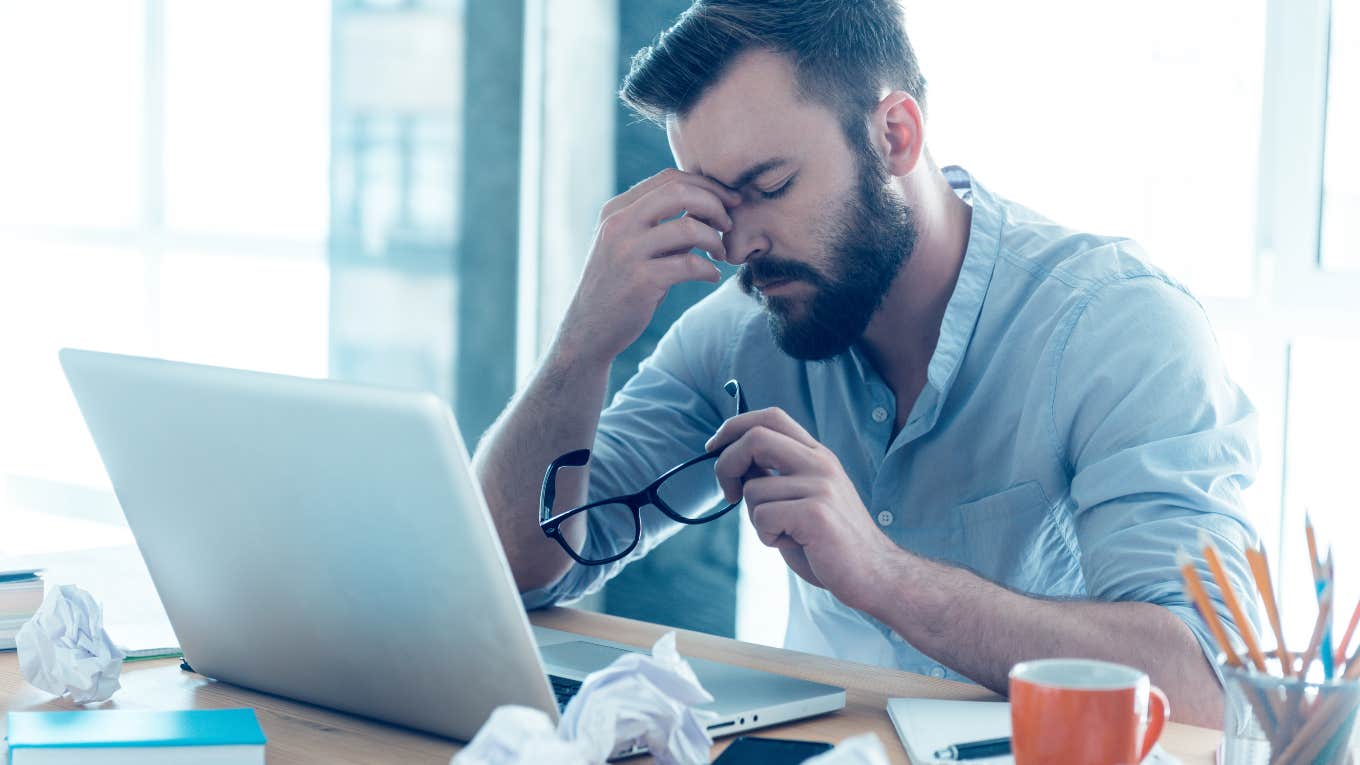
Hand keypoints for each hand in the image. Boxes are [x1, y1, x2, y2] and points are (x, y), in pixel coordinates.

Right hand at [555, 168, 742, 365]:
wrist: (589, 328)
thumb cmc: (620, 284)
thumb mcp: (633, 245)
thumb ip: (663, 225)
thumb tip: (710, 207)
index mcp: (617, 210)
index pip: (669, 179)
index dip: (706, 185)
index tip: (729, 200)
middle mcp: (619, 224)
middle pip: (679, 192)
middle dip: (715, 204)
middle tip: (728, 224)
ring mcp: (627, 252)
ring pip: (688, 227)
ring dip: (715, 240)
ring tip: (720, 254)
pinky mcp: (640, 281)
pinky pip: (690, 265)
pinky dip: (709, 270)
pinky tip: (712, 277)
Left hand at [704, 408, 903, 611]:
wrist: (873, 574)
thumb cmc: (829, 541)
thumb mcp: (802, 498)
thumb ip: (775, 477)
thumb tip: (732, 460)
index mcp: (817, 455)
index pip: (771, 417)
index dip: (734, 426)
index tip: (714, 447)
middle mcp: (820, 463)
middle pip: (755, 437)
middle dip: (726, 464)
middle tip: (728, 493)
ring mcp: (820, 486)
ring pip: (753, 490)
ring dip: (756, 519)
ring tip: (784, 533)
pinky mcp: (816, 513)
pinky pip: (763, 516)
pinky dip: (767, 536)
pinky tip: (792, 543)